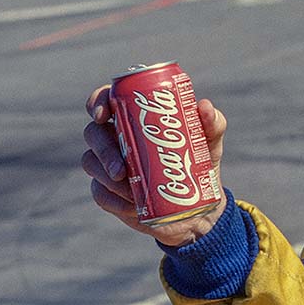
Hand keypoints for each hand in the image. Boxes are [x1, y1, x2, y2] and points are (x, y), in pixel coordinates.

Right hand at [82, 84, 227, 247]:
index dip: (97, 103)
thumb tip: (203, 105)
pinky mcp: (109, 192)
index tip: (104, 116)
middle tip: (121, 169)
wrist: (197, 204)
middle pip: (93, 133)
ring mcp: (108, 164)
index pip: (105, 100)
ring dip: (105, 176)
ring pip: (91, 163)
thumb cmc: (200, 161)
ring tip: (129, 189)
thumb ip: (213, 122)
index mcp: (133, 116)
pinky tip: (130, 204)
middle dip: (103, 150)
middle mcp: (115, 136)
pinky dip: (113, 199)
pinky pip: (100, 194)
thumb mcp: (210, 142)